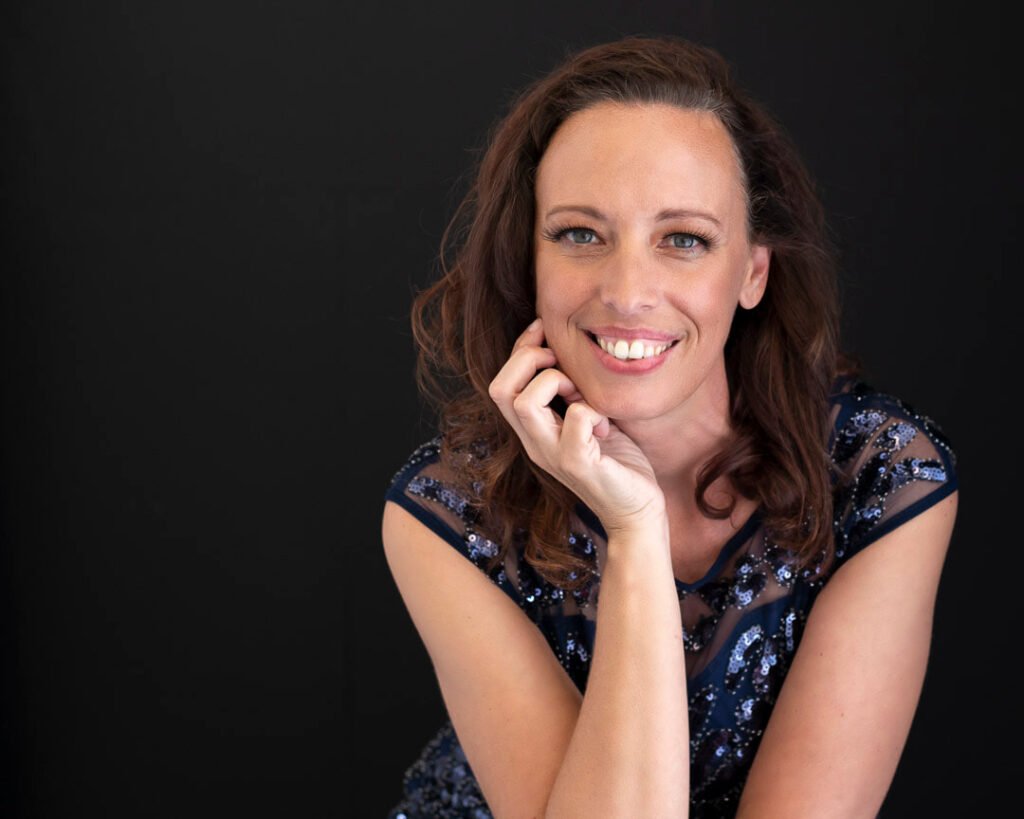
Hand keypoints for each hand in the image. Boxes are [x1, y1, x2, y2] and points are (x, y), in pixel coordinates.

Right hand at [488, 318, 666, 534]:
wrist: (637, 510)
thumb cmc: (618, 462)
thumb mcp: (589, 419)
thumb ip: (573, 394)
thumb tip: (567, 354)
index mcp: (533, 431)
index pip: (502, 384)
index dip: (520, 350)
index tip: (544, 332)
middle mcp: (534, 443)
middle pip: (500, 389)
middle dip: (528, 359)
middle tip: (562, 363)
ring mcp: (553, 455)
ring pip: (525, 403)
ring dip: (556, 382)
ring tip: (581, 393)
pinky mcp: (578, 464)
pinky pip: (575, 419)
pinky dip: (593, 410)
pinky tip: (607, 424)